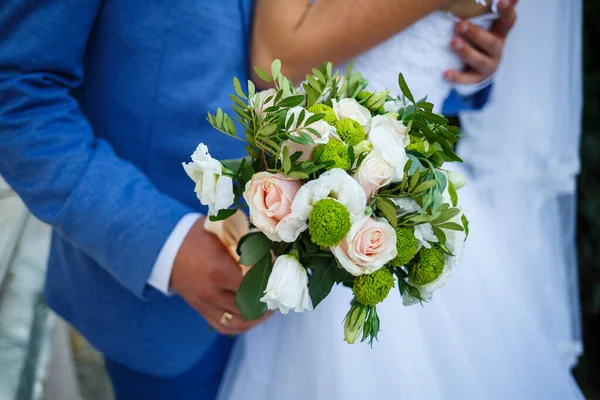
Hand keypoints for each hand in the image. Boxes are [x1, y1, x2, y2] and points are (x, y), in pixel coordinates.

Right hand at [170, 217, 269, 334]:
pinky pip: (224, 326)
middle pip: (248, 307)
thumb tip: (270, 248)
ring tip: (268, 308)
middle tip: (278, 295)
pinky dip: (241, 325)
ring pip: (238, 323)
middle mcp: (212, 292)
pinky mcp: (201, 310)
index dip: (268, 282)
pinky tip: (251, 316)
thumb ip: (245, 241)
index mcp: (219, 270)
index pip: (253, 285)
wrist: (164, 248)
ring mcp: (205, 304)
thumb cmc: (196, 236)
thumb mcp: (221, 232)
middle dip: (266, 303)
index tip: (278, 275)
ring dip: (256, 318)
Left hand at [444, 0, 517, 83]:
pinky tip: (446, 73)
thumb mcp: (485, 24)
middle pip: (491, 42)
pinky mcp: (476, 79)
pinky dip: (457, 77)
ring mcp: (488, 66)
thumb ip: (487, 10)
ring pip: (479, 61)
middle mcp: (496, 49)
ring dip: (466, 52)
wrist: (477, 67)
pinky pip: (467, 79)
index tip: (501, 1)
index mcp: (500, 33)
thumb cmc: (479, 39)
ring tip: (452, 43)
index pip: (508, 21)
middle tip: (459, 24)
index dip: (506, 12)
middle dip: (475, 33)